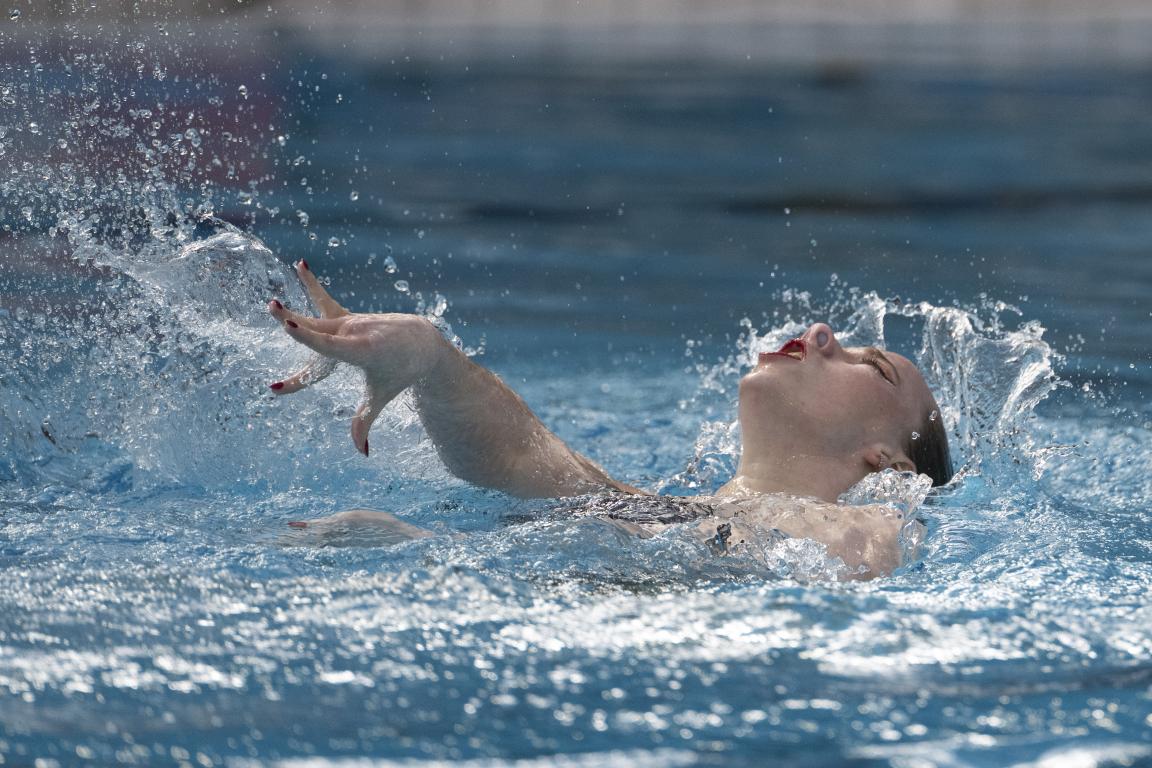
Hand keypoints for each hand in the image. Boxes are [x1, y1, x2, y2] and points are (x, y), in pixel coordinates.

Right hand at [268, 261, 449, 455]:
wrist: (421, 342)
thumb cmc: (400, 372)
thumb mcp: (382, 396)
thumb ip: (365, 421)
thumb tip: (361, 453)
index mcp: (361, 351)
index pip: (329, 346)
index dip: (309, 338)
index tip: (290, 328)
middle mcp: (354, 332)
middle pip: (318, 330)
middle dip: (295, 325)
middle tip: (273, 312)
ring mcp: (349, 321)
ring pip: (316, 316)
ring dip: (291, 313)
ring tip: (272, 304)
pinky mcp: (346, 316)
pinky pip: (324, 299)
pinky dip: (311, 284)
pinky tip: (301, 264)